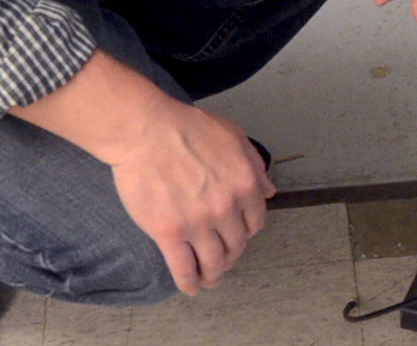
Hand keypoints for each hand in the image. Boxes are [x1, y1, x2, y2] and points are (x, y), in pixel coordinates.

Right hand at [106, 95, 274, 294]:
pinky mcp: (168, 234)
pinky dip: (190, 283)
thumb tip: (269, 192)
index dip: (247, 232)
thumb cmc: (188, 128)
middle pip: (236, 245)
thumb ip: (254, 166)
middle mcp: (226, 208)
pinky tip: (191, 287)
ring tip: (209, 279)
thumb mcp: (234, 136)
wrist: (147, 132)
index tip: (238, 236)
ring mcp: (197, 224)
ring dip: (214, 275)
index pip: (255, 222)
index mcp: (244, 184)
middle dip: (232, 255)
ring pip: (214, 262)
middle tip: (223, 258)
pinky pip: (183, 268)